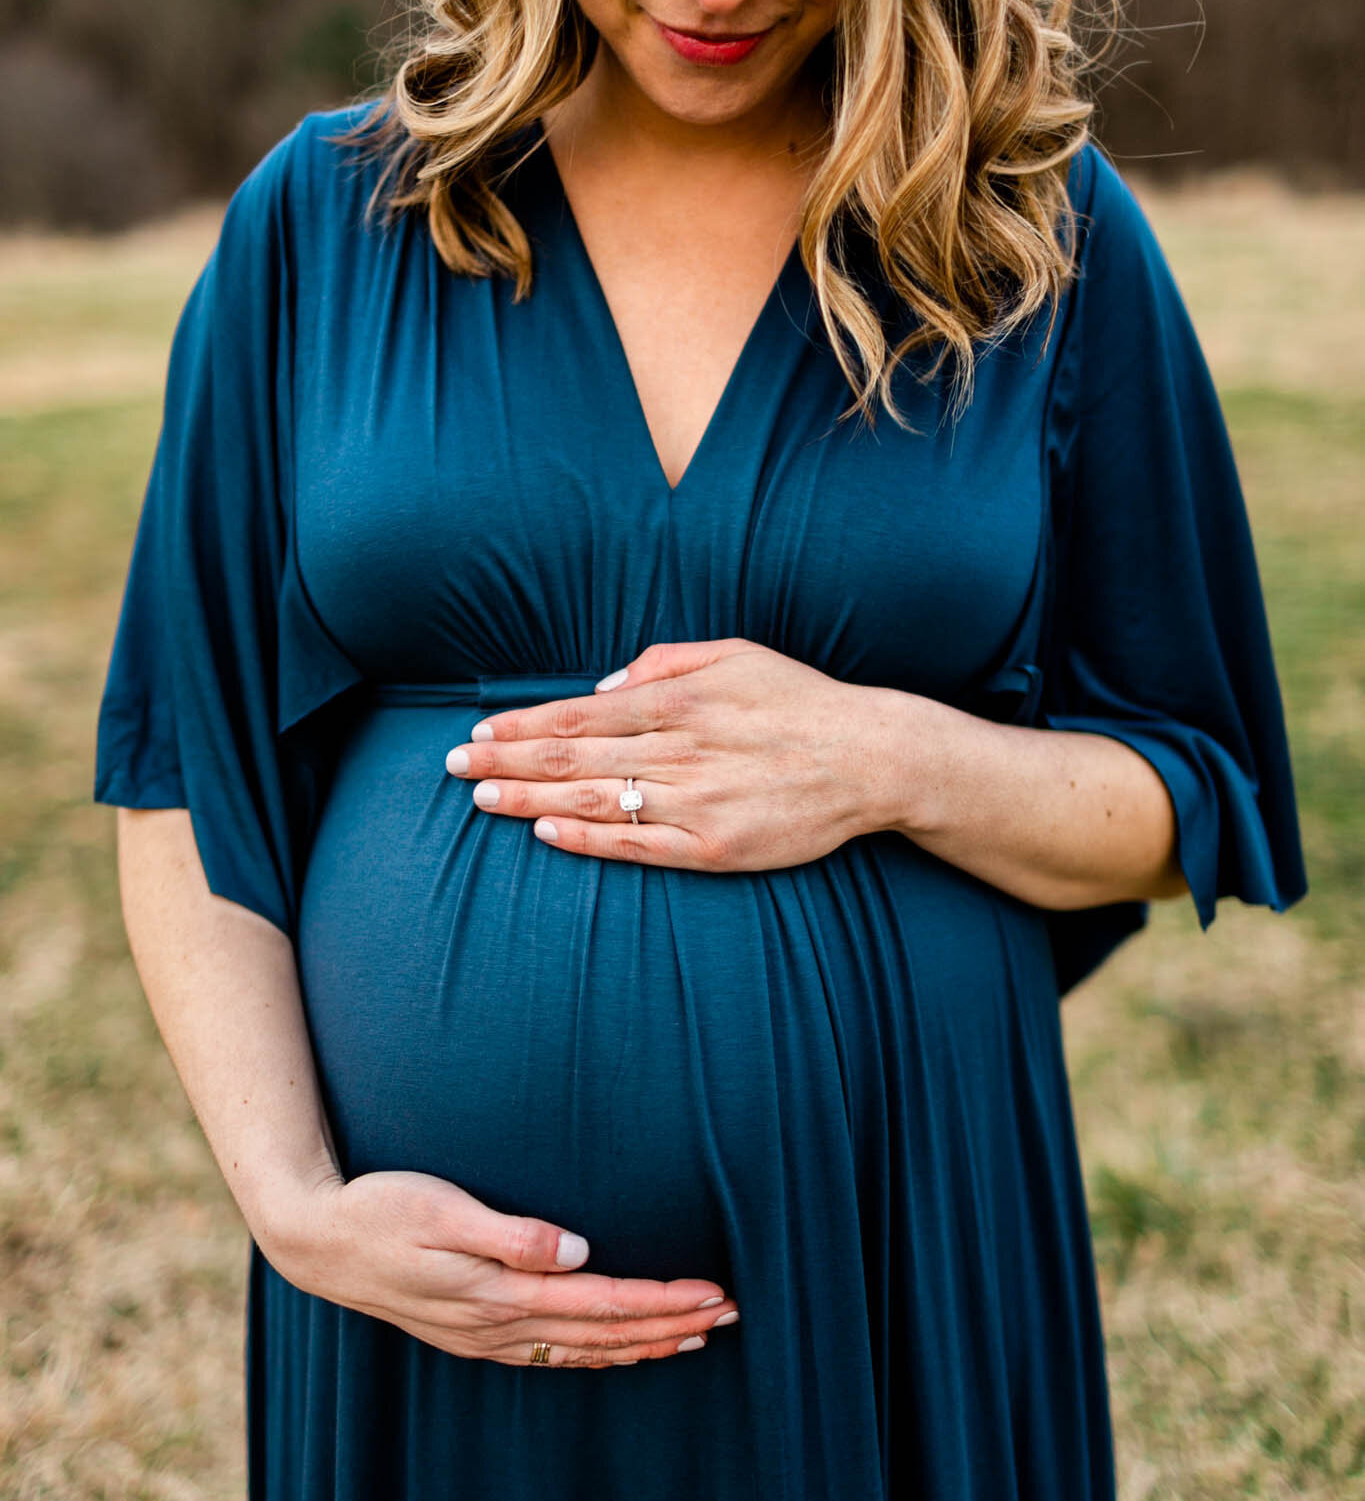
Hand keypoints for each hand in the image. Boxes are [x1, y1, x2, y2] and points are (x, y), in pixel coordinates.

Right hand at [259, 1168, 739, 1369]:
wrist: (317, 1242)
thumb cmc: (379, 1209)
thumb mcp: (441, 1209)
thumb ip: (511, 1234)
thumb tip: (577, 1252)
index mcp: (499, 1294)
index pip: (603, 1303)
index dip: (662, 1301)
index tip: (715, 1294)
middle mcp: (499, 1326)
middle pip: (605, 1334)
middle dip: (671, 1326)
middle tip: (732, 1315)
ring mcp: (486, 1337)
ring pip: (584, 1350)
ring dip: (643, 1345)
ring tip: (696, 1337)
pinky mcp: (474, 1333)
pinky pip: (553, 1354)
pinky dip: (599, 1354)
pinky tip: (620, 1350)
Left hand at [444, 637, 882, 869]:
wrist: (871, 758)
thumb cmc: (800, 702)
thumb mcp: (734, 654)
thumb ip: (662, 663)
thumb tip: (602, 687)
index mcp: (677, 701)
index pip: (578, 714)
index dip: (522, 726)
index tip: (480, 733)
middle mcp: (677, 749)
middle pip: (571, 757)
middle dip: (505, 762)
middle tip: (453, 768)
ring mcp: (694, 801)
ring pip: (594, 799)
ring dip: (529, 799)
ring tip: (480, 800)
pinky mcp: (713, 845)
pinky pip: (638, 844)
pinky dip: (588, 838)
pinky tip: (546, 833)